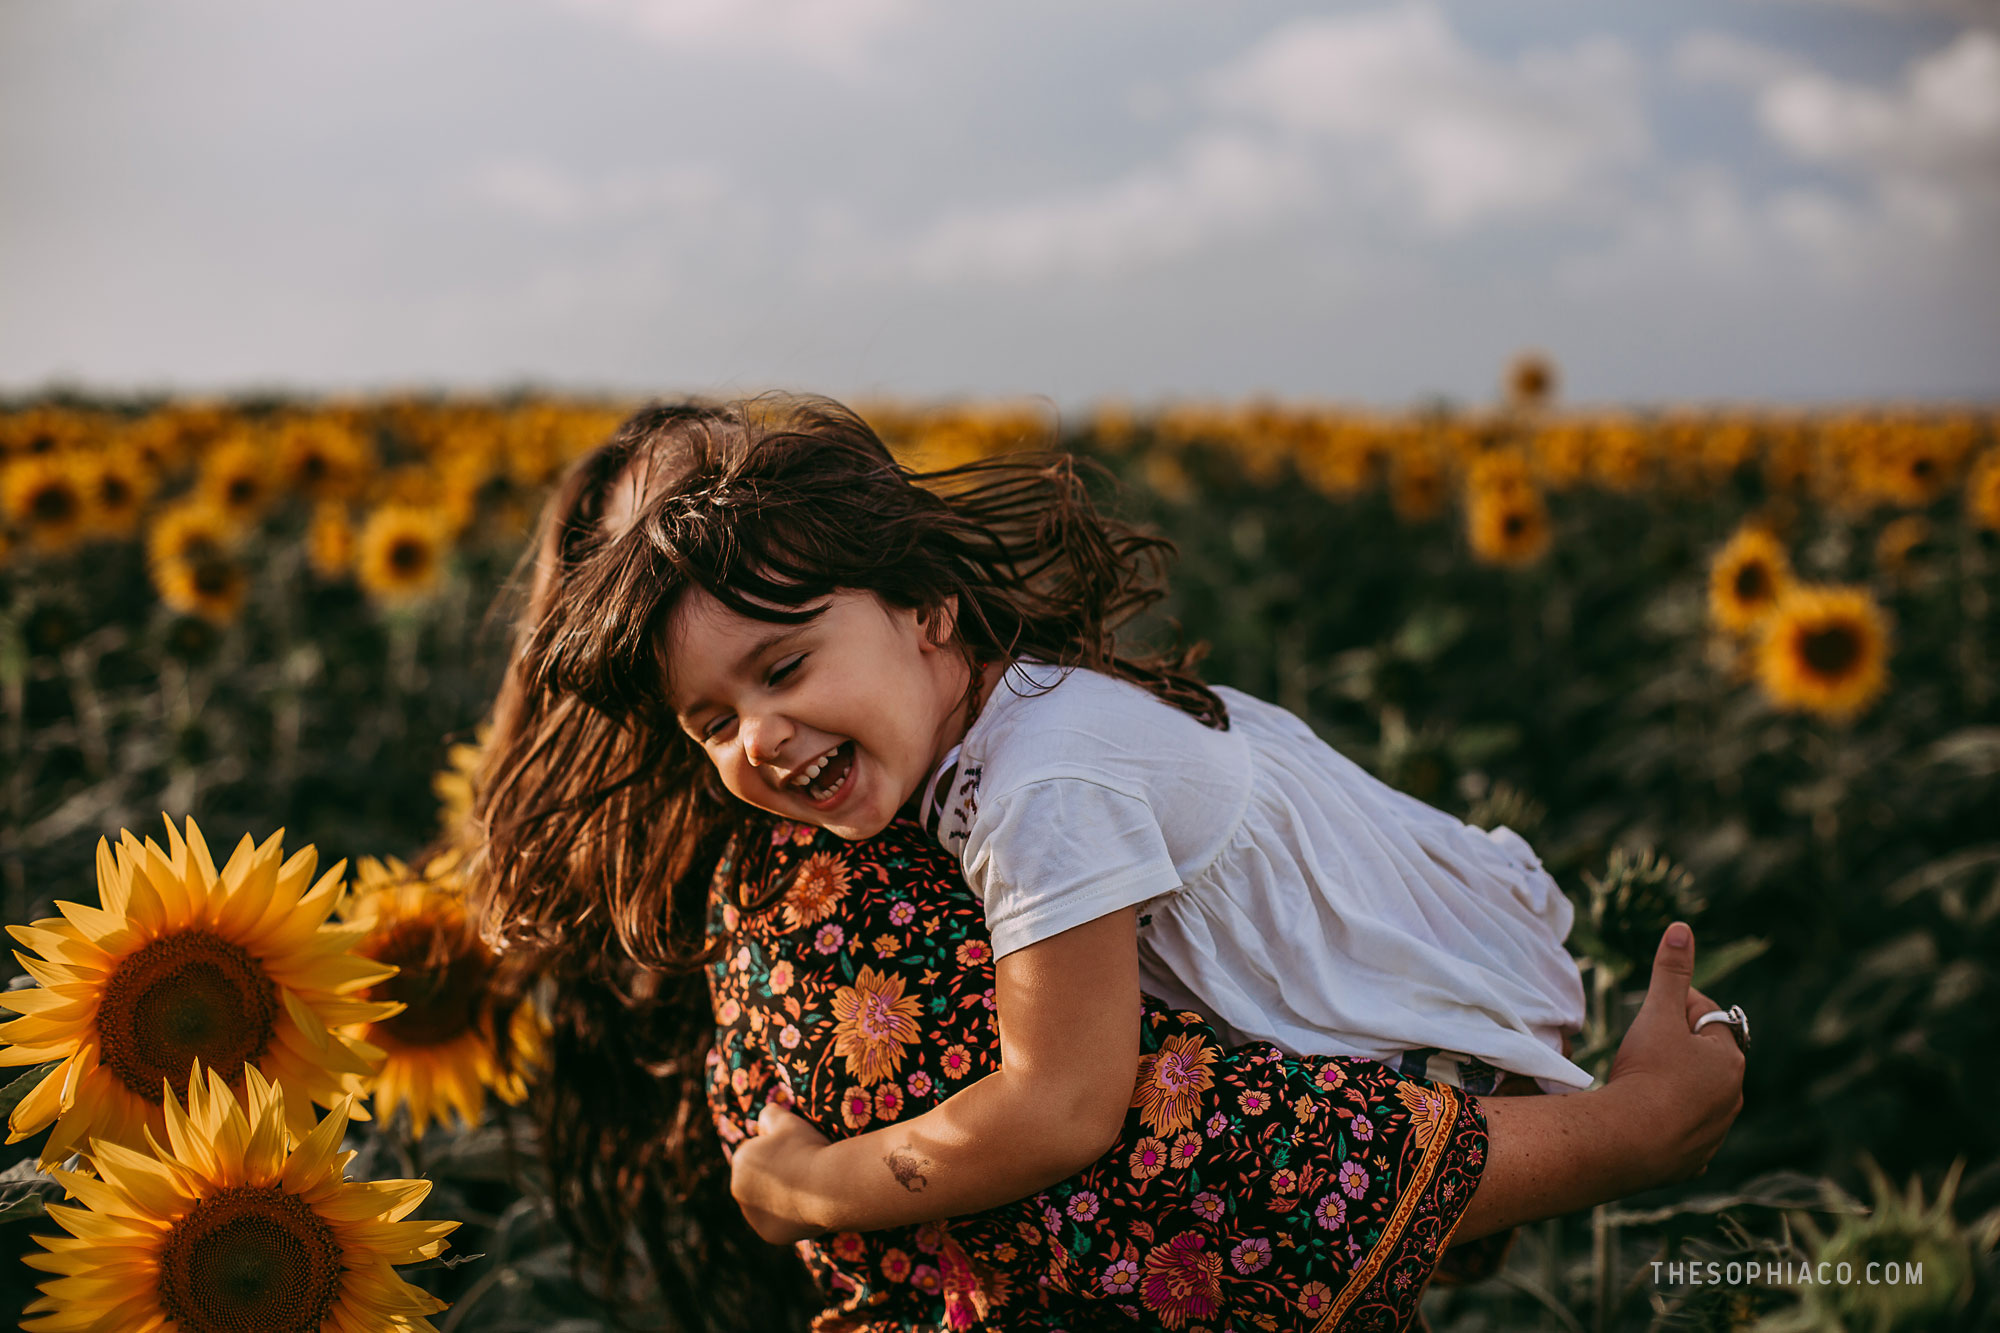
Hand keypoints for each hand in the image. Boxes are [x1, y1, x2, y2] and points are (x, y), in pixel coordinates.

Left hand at [730, 1103, 833, 1244]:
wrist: (828, 1186)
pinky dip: (789, 1217)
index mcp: (740, 1160)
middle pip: (759, 1180)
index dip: (779, 1150)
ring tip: (806, 1190)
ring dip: (780, 1197)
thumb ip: (770, 1114)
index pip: (758, 1152)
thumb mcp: (788, 1120)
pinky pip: (779, 1223)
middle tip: (803, 1170)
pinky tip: (807, 1207)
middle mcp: (738, 1190)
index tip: (798, 1151)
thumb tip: (764, 1117)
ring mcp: (753, 1216)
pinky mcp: (768, 1234)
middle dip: (776, 1176)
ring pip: (767, 1203)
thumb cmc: (808, 1149)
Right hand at [1602, 922, 1746, 1185]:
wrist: (1629, 1141)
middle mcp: (1732, 1096)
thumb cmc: (1647, 1071)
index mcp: (1728, 1059)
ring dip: (1673, 1084)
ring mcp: (1715, 1131)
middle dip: (1675, 1046)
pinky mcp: (1695, 1159)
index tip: (1648, 1013)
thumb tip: (1681, 928)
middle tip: (1640, 1047)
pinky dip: (1669, 1121)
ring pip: (1695, 1094)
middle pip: (1702, 1056)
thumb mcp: (1657, 1014)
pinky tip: (1646, 1118)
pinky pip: (1684, 1131)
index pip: (1705, 1015)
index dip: (1673, 1007)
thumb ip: (1670, 973)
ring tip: (1639, 1082)